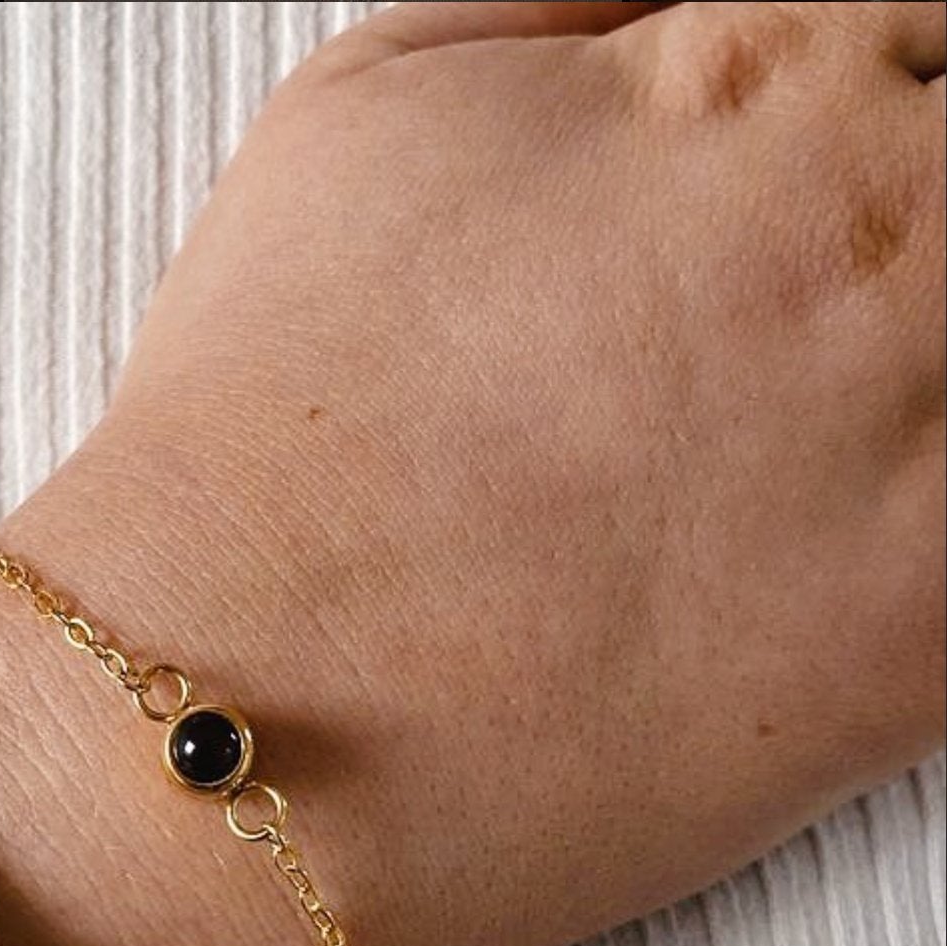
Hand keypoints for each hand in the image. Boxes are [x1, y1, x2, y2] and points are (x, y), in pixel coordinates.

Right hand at [0, 1, 945, 945]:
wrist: (246, 697)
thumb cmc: (268, 430)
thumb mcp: (365, 109)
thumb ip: (571, 9)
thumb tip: (670, 7)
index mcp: (750, 82)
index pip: (905, 29)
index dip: (855, 110)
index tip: (800, 188)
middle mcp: (875, 237)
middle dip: (883, 245)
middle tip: (766, 344)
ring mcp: (930, 441)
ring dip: (897, 388)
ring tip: (757, 455)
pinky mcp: (930, 639)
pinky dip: (915, 531)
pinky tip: (794, 557)